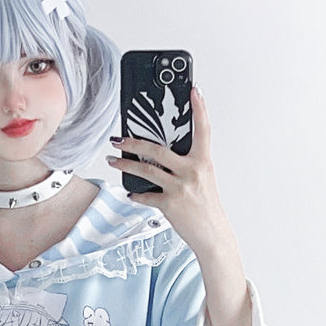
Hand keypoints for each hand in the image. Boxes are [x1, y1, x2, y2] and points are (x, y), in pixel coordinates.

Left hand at [107, 85, 233, 263]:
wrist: (212, 234)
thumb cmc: (206, 206)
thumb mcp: (203, 179)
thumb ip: (189, 164)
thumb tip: (166, 154)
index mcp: (203, 162)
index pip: (203, 130)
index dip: (200, 109)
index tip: (194, 91)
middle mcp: (191, 171)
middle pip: (157, 149)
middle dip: (133, 142)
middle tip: (119, 138)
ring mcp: (179, 188)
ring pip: (146, 170)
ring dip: (124, 165)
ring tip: (112, 160)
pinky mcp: (169, 204)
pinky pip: (146, 195)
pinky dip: (136, 194)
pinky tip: (130, 192)